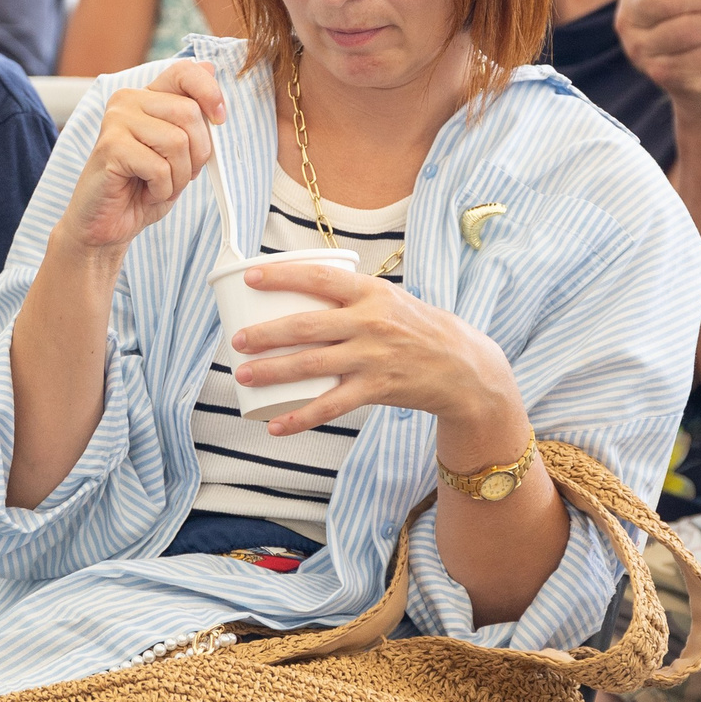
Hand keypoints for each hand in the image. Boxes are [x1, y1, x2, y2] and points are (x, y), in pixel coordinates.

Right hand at [55, 61, 225, 255]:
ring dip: (179, 176)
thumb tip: (210, 68)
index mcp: (146, 96)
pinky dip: (162, 189)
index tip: (219, 119)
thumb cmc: (142, 187)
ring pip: (178, 142)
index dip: (210, 92)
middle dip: (197, 154)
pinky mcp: (110, 147)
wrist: (106, 224)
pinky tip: (145, 191)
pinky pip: (159, 167)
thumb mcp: (180, 151)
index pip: (184, 71)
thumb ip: (193, 115)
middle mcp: (127, 101)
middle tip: (179, 174)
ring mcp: (116, 121)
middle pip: (189, 113)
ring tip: (160, 184)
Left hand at [228, 260, 520, 441]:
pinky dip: (300, 417)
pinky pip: (331, 406)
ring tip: (243, 375)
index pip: (319, 278)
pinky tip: (275, 425)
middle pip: (307, 325)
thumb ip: (351, 297)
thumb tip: (299, 292)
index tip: (249, 277)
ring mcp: (373, 357)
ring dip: (273, 371)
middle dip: (266, 333)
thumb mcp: (390, 300)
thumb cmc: (418, 328)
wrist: (463, 367)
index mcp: (371, 292)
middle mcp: (371, 321)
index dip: (282, 276)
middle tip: (237, 340)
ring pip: (312, 365)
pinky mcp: (377, 389)